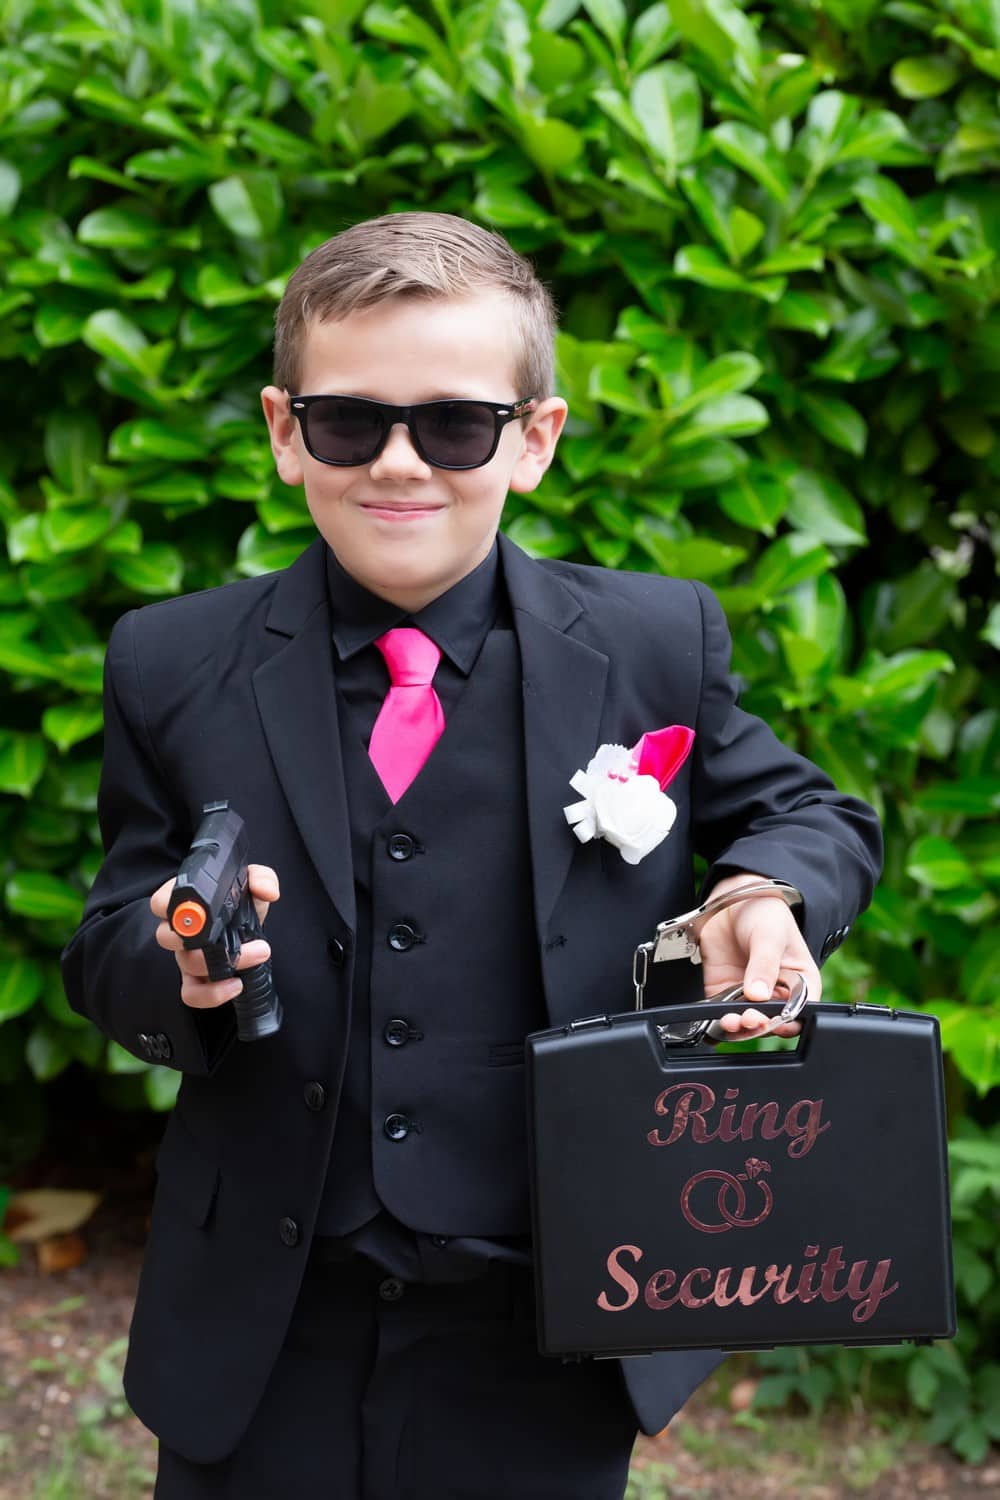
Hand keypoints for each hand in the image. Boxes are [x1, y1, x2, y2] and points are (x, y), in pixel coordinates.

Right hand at [150, 865, 280, 1010]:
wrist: (250, 928)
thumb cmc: (242, 901)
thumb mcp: (252, 883)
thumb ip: (261, 878)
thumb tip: (266, 891)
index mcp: (184, 900)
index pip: (160, 902)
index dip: (170, 905)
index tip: (202, 909)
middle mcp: (178, 929)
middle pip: (166, 936)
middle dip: (201, 937)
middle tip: (235, 932)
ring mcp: (183, 955)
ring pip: (185, 963)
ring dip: (222, 962)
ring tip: (259, 952)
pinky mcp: (194, 979)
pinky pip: (190, 994)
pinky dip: (211, 994)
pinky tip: (237, 985)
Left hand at [700, 871, 820, 1040]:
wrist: (731, 900)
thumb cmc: (764, 913)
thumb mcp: (770, 935)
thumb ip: (764, 964)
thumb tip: (758, 994)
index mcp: (800, 982)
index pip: (799, 1011)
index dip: (788, 1021)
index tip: (775, 1020)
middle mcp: (776, 993)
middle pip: (771, 1021)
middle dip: (760, 1025)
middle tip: (749, 1018)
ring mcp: (749, 995)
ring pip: (746, 1022)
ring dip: (739, 1027)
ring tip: (731, 1020)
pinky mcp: (723, 992)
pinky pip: (721, 1013)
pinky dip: (718, 1019)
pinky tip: (716, 1016)